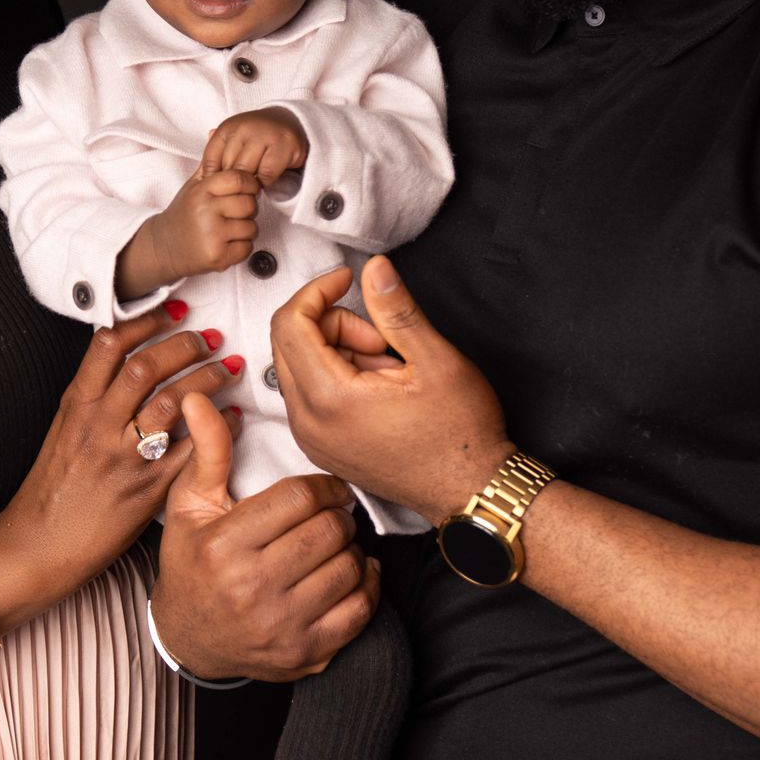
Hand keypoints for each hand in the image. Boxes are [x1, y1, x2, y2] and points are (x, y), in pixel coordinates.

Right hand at [0, 303, 237, 624]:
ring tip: (228, 366)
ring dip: (208, 378)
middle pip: (147, 366)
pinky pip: (192, 450)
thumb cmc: (52, 491)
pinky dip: (220, 428)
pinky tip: (235, 417)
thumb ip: (93, 397)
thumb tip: (126, 363)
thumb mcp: (63, 430)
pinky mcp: (147, 489)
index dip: (145, 321)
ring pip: (173, 402)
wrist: (39, 546)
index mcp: (76, 406)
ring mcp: (123, 457)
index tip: (172, 311)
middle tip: (209, 336)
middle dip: (184, 344)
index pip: (110, 345)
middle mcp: (99, 425)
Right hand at [118, 168, 262, 294]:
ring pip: (251, 228)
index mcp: (202, 191)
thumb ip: (209, 164)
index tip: (246, 190)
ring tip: (227, 229)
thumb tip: (215, 132)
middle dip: (247, 209)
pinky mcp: (217, 256)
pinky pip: (246, 248)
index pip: (239, 179)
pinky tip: (225, 243)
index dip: (249, 184)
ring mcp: (212, 235)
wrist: (164, 247)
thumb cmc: (183, 214)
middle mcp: (206, 212)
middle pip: (249, 204)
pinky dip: (240, 247)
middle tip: (234, 212)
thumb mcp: (193, 185)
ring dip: (245, 229)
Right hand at [152, 394, 378, 681]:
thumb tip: (199, 398)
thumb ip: (208, 451)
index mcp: (224, 546)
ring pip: (349, 567)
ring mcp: (281, 626)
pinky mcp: (305, 654)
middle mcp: (252, 589)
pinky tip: (353, 572)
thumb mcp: (189, 505)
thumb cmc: (191, 563)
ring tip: (336, 543)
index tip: (325, 489)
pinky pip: (360, 611)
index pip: (298, 499)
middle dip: (339, 516)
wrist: (189, 638)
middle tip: (333, 514)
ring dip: (352, 549)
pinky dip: (367, 586)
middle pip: (329, 532)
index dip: (322, 487)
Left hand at [200, 106, 308, 184]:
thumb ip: (217, 156)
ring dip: (249, 185)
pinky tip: (265, 182)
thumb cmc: (257, 138)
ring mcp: (265, 134)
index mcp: (228, 127)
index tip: (219, 188)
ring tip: (250, 189)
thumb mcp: (234, 142)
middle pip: (230, 168)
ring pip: (248, 172)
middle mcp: (245, 127)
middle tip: (236, 194)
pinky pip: (268, 173)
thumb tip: (201, 178)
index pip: (211, 160)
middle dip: (232, 184)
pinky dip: (266, 183)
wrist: (290, 123)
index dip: (213, 179)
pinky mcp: (284, 144)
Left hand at [272, 256, 510, 525]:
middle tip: (382, 337)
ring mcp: (311, 439)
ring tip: (389, 368)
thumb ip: (397, 309)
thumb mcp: (434, 359)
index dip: (317, 290)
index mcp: (329, 399)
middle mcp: (308, 423)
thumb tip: (374, 269)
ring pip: (299, 367)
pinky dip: (336, 376)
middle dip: (331, 323)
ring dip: (337, 351)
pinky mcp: (321, 447)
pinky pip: (310, 394)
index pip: (290, 323)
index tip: (348, 279)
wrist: (470, 491)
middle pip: (289, 342)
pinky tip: (379, 386)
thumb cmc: (460, 433)